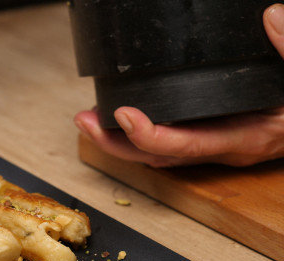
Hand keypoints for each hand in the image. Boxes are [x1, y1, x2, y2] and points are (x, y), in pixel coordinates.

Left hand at [73, 4, 283, 166]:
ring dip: (119, 140)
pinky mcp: (209, 137)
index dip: (151, 136)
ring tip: (88, 120)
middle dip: (116, 143)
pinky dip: (138, 134)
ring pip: (157, 154)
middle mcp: (222, 148)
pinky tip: (118, 119)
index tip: (123, 115)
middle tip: (85, 122)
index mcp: (244, 137)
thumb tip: (273, 16)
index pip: (187, 145)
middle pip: (158, 156)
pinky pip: (168, 144)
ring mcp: (213, 145)